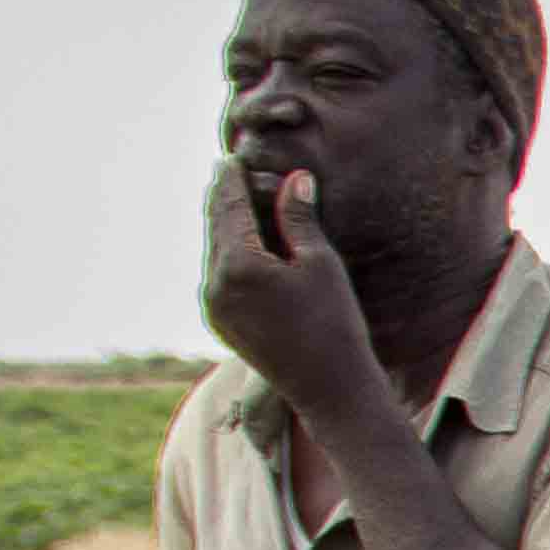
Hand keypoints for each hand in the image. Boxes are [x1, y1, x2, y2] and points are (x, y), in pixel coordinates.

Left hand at [200, 162, 377, 417]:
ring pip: (214, 252)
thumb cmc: (335, 324)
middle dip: (222, 200)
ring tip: (233, 202)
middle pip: (215, 227)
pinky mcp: (220, 322)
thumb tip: (295, 177)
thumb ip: (299, 218)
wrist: (331, 390)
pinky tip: (241, 244)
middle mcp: (216, 285)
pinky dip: (227, 253)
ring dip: (223, 226)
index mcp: (238, 265)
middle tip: (227, 173)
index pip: (230, 208)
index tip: (231, 159)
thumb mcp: (320, 264)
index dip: (232, 181)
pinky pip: (218, 275)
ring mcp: (214, 306)